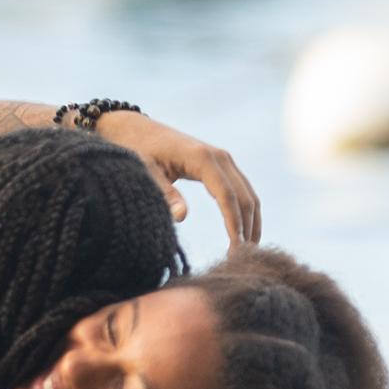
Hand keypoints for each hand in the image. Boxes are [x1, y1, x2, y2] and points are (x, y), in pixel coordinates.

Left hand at [94, 111, 262, 252]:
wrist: (137, 130)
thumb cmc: (137, 150)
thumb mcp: (145, 171)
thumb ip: (164, 193)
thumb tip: (182, 217)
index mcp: (202, 158)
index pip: (227, 196)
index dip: (233, 224)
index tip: (235, 249)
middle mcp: (220, 157)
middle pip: (244, 197)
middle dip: (246, 228)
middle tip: (241, 259)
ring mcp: (224, 160)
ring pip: (248, 194)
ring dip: (251, 222)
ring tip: (246, 252)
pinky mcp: (221, 165)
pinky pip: (241, 191)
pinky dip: (246, 212)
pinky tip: (243, 233)